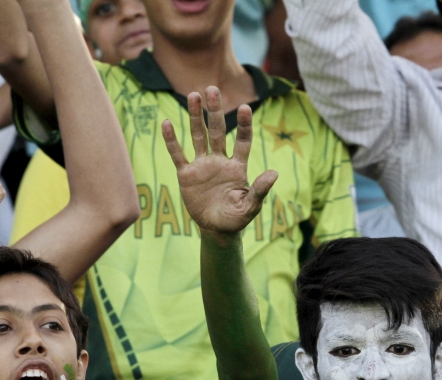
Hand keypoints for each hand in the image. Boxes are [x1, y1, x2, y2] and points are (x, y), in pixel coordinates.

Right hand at [162, 87, 277, 239]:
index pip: (242, 141)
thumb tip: (274, 173)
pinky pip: (178, 154)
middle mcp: (220, 160)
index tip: (245, 108)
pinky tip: (167, 123)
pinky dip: (172, 140)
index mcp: (237, 167)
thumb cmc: (236, 218)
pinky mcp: (186, 174)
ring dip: (195, 116)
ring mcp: (202, 165)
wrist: (216, 229)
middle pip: (217, 130)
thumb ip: (259, 190)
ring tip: (194, 95)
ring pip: (198, 135)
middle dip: (215, 110)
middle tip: (213, 88)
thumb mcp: (250, 207)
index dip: (243, 125)